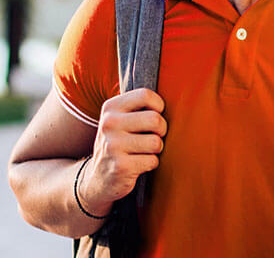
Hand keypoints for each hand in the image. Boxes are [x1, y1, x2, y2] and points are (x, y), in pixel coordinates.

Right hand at [78, 88, 166, 215]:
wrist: (98, 179)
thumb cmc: (119, 143)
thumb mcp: (120, 119)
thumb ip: (139, 106)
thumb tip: (175, 95)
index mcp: (111, 107)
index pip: (146, 95)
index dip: (158, 106)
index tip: (154, 115)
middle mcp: (109, 124)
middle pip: (155, 119)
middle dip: (161, 130)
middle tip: (153, 136)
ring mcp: (113, 145)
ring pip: (156, 142)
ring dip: (156, 149)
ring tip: (143, 151)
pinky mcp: (120, 166)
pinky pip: (152, 161)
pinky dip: (151, 164)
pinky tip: (138, 164)